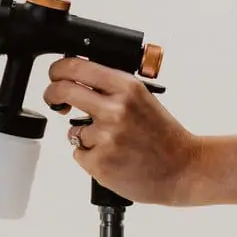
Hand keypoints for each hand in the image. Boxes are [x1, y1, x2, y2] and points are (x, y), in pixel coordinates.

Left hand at [43, 58, 201, 205]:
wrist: (184, 169)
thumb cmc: (164, 136)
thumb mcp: (143, 99)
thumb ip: (113, 88)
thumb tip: (79, 76)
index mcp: (127, 88)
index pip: (77, 67)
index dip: (58, 69)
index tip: (56, 74)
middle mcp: (115, 109)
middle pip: (63, 91)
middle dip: (52, 94)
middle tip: (55, 100)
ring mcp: (106, 137)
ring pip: (73, 130)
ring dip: (85, 137)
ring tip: (114, 143)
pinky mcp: (99, 163)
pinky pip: (79, 154)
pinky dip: (91, 157)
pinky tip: (114, 158)